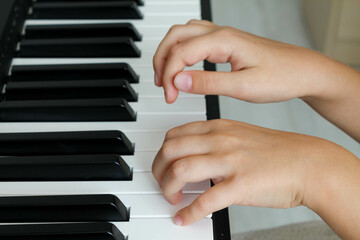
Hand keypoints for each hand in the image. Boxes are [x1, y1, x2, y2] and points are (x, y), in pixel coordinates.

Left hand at [152, 119, 339, 225]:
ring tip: (173, 198)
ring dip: (168, 188)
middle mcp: (220, 140)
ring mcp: (230, 161)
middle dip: (158, 170)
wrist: (309, 163)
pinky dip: (188, 213)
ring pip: (181, 170)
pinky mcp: (240, 185)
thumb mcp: (240, 134)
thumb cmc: (276, 151)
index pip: (175, 135)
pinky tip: (184, 218)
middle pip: (170, 150)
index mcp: (219, 127)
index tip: (163, 165)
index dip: (162, 153)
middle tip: (163, 183)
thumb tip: (193, 156)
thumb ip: (215, 141)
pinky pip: (205, 201)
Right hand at [153, 20, 359, 141]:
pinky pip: (194, 38)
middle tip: (162, 87)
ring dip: (169, 53)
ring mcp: (223, 35)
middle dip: (162, 61)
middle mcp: (220, 33)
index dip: (169, 75)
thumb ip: (208, 83)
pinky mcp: (226, 43)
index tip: (169, 96)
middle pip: (175, 36)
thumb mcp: (243, 86)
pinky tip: (183, 66)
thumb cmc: (281, 77)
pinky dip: (181, 51)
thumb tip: (178, 81)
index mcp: (223, 41)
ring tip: (166, 78)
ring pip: (182, 34)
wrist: (304, 72)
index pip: (180, 53)